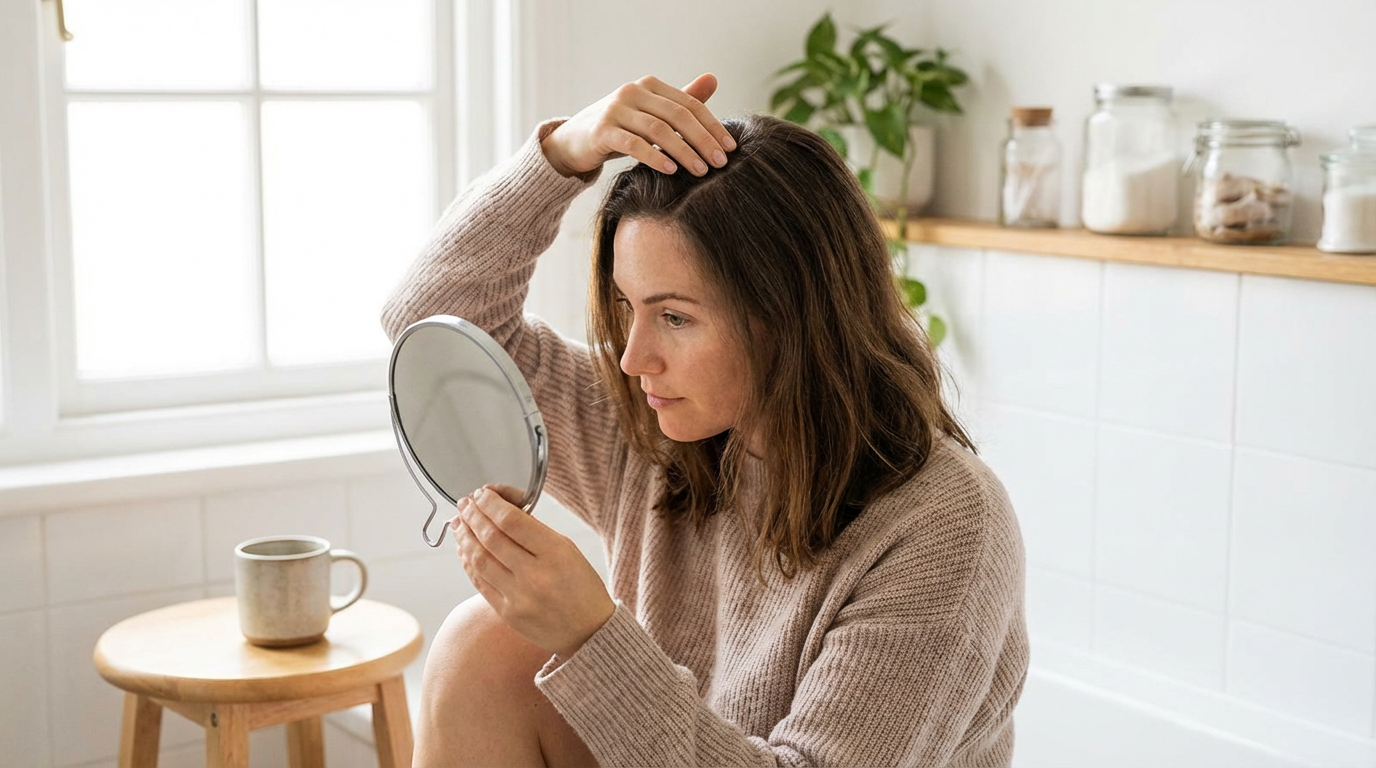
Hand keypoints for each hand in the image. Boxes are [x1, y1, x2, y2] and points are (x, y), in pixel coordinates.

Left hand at [449, 484, 614, 659]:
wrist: (588, 632)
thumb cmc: (581, 587)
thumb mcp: (568, 549)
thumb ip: (535, 531)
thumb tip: (499, 511)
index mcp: (555, 553)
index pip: (511, 521)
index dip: (490, 504)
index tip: (482, 494)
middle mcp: (535, 575)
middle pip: (491, 538)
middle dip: (472, 516)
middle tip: (465, 504)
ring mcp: (518, 597)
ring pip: (479, 559)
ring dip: (464, 537)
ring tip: (459, 523)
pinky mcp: (507, 613)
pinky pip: (479, 582)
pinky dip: (468, 562)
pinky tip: (464, 549)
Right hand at [540, 73, 736, 177]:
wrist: (573, 142)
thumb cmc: (619, 130)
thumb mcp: (651, 114)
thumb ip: (681, 101)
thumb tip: (713, 79)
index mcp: (650, 86)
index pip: (689, 104)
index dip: (712, 126)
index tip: (730, 149)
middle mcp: (633, 92)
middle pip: (678, 115)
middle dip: (703, 140)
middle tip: (720, 163)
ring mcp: (616, 109)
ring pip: (658, 130)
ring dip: (684, 151)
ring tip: (701, 171)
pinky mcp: (602, 130)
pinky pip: (634, 144)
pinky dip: (655, 157)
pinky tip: (671, 171)